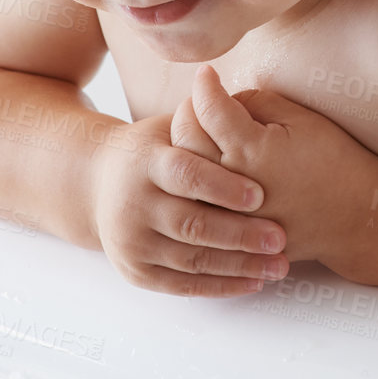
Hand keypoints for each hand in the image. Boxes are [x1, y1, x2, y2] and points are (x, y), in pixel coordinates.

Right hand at [87, 112, 289, 297]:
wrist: (97, 185)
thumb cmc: (153, 151)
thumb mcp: (169, 128)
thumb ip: (202, 122)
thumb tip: (235, 92)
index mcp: (144, 162)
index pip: (185, 174)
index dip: (222, 185)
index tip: (260, 194)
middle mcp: (132, 204)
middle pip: (192, 223)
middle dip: (240, 234)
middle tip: (280, 238)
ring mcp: (130, 242)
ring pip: (192, 259)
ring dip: (240, 265)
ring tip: (280, 265)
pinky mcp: (135, 271)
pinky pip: (183, 285)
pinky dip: (221, 286)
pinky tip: (254, 282)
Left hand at [171, 64, 377, 265]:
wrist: (355, 216)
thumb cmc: (334, 161)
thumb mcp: (302, 120)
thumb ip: (258, 103)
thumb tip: (225, 99)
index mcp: (251, 150)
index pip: (208, 108)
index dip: (204, 84)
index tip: (207, 72)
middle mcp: (231, 183)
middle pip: (185, 139)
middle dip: (188, 112)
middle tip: (199, 100)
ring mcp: (229, 213)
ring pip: (184, 174)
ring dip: (184, 147)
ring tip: (199, 130)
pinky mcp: (232, 233)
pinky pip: (198, 204)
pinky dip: (194, 180)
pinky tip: (205, 166)